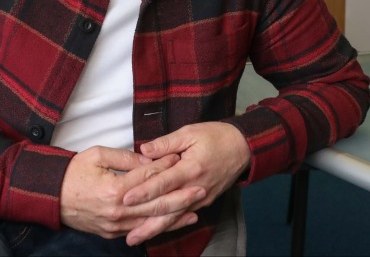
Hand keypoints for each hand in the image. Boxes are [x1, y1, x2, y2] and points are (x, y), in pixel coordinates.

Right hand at [60, 146, 205, 238]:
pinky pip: (139, 230)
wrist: (51, 197)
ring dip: (175, 215)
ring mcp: (115, 224)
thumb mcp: (96, 155)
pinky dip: (158, 226)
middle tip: (200, 188)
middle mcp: (117, 210)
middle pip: (156, 203)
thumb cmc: (72, 172)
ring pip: (151, 220)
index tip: (179, 157)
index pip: (147, 176)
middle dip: (180, 196)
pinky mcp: (112, 233)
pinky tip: (172, 222)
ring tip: (195, 209)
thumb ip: (125, 157)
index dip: (165, 166)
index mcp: (114, 188)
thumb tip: (148, 159)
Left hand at [121, 122, 250, 245]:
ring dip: (155, 230)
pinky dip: (169, 225)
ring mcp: (201, 198)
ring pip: (175, 217)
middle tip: (127, 234)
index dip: (144, 191)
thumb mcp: (190, 132)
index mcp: (191, 168)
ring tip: (136, 238)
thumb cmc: (216, 137)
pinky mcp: (204, 202)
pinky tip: (155, 231)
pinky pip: (183, 215)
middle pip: (168, 209)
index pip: (163, 183)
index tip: (126, 199)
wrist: (243, 148)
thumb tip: (143, 150)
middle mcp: (196, 187)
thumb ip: (166, 143)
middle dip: (146, 222)